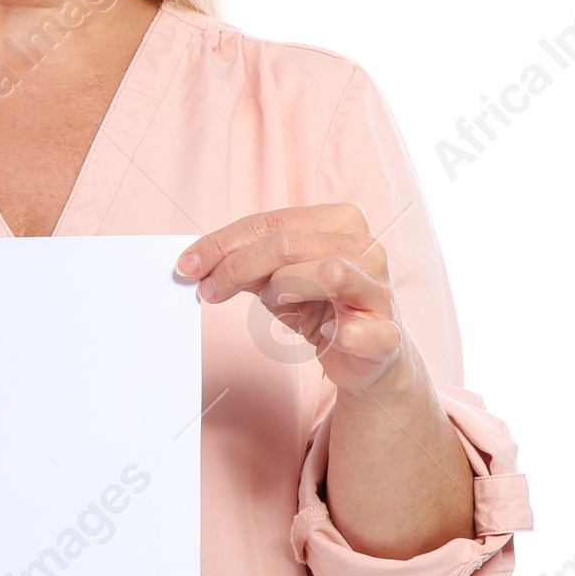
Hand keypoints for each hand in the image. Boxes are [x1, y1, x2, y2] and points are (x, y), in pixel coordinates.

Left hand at [176, 203, 406, 397]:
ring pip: (327, 272)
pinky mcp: (387, 334)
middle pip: (289, 244)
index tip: (187, 264)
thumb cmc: (319, 305)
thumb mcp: (275, 277)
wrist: (367, 355)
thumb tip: (195, 263)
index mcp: (340, 221)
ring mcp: (380, 290)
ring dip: (285, 289)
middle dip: (237, 266)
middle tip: (208, 290)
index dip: (223, 243)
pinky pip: (366, 331)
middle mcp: (366, 247)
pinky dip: (343, 333)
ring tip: (274, 302)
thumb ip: (243, 263)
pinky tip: (327, 333)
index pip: (272, 222)